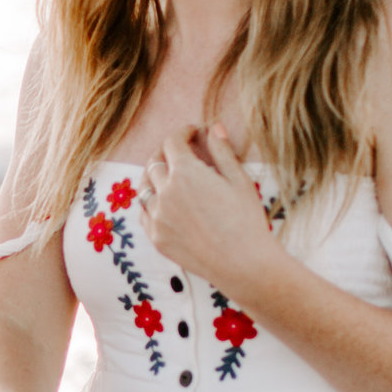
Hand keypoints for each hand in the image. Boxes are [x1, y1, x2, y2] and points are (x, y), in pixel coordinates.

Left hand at [141, 125, 285, 294]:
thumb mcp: (239, 180)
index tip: (192, 133)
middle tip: (179, 151)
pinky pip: (144, 213)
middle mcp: (165, 192)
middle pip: (154, 162)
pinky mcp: (157, 238)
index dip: (182, 132)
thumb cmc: (247, 220)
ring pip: (145, 187)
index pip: (172, 142)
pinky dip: (151, 203)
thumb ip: (222, 151)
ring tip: (168, 175)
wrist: (243, 265)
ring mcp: (158, 217)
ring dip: (155, 177)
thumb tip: (212, 126)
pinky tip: (164, 203)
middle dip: (167, 151)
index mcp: (185, 173)